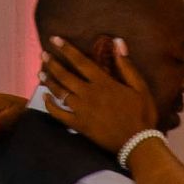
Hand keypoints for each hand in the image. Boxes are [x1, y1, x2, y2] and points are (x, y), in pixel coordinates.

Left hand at [41, 36, 160, 155]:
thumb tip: (118, 42)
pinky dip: (50, 105)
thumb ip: (127, 65)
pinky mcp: (79, 125)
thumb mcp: (140, 87)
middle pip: (65, 75)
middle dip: (52, 63)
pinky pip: (59, 114)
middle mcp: (89, 94)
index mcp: (103, 82)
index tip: (54, 39)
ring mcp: (82, 110)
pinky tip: (45, 97)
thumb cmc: (142, 114)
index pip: (80, 61)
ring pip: (60, 92)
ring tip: (40, 72)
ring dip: (49, 81)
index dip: (66, 49)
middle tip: (43, 55)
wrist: (137, 144)